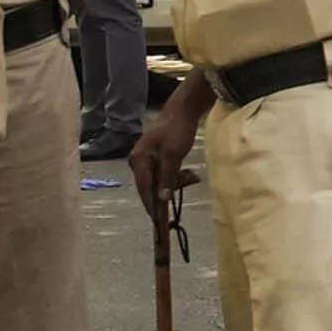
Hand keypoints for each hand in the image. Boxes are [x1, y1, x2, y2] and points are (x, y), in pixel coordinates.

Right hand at [127, 95, 201, 224]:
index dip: (151, 205)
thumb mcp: (173, 155)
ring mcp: (147, 160)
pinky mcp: (157, 158)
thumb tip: (162, 199)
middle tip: (188, 183)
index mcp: (138, 161)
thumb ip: (167, 177)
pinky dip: (177, 175)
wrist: (183, 110)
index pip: (144, 189)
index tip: (158, 221)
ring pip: (161, 180)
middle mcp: (138, 161)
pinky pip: (165, 173)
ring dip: (177, 181)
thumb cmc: (177, 130)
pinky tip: (190, 174)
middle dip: (169, 189)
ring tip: (193, 176)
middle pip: (152, 186)